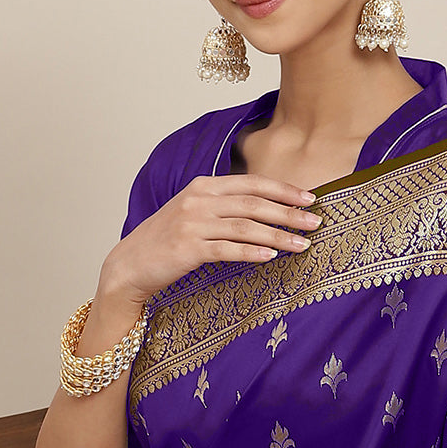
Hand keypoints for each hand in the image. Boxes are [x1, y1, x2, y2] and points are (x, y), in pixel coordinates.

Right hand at [99, 173, 321, 307]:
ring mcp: (192, 224)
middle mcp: (198, 200)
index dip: (283, 189)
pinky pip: (227, 250)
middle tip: (316, 222)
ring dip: (278, 236)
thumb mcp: (194, 213)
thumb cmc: (167, 241)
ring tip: (302, 244)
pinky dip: (252, 253)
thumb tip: (266, 208)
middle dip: (288, 213)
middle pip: (254, 204)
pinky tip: (272, 257)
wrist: (130, 264)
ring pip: (245, 227)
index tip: (310, 198)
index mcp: (203, 187)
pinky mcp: (188, 249)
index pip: (251, 182)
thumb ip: (224, 206)